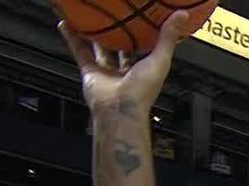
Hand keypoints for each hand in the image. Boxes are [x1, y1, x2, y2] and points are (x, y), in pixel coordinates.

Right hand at [59, 11, 188, 115]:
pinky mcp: (90, 72)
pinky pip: (79, 52)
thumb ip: (168, 38)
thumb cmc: (142, 90)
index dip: (143, 32)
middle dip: (117, 32)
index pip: (144, 46)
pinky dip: (72, 38)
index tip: (140, 16)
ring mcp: (106, 71)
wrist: (119, 109)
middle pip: (120, 46)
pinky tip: (67, 23)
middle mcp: (125, 70)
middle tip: (114, 13)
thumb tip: (182, 15)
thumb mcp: (160, 59)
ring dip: (93, 33)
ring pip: (98, 48)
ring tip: (90, 16)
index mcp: (144, 68)